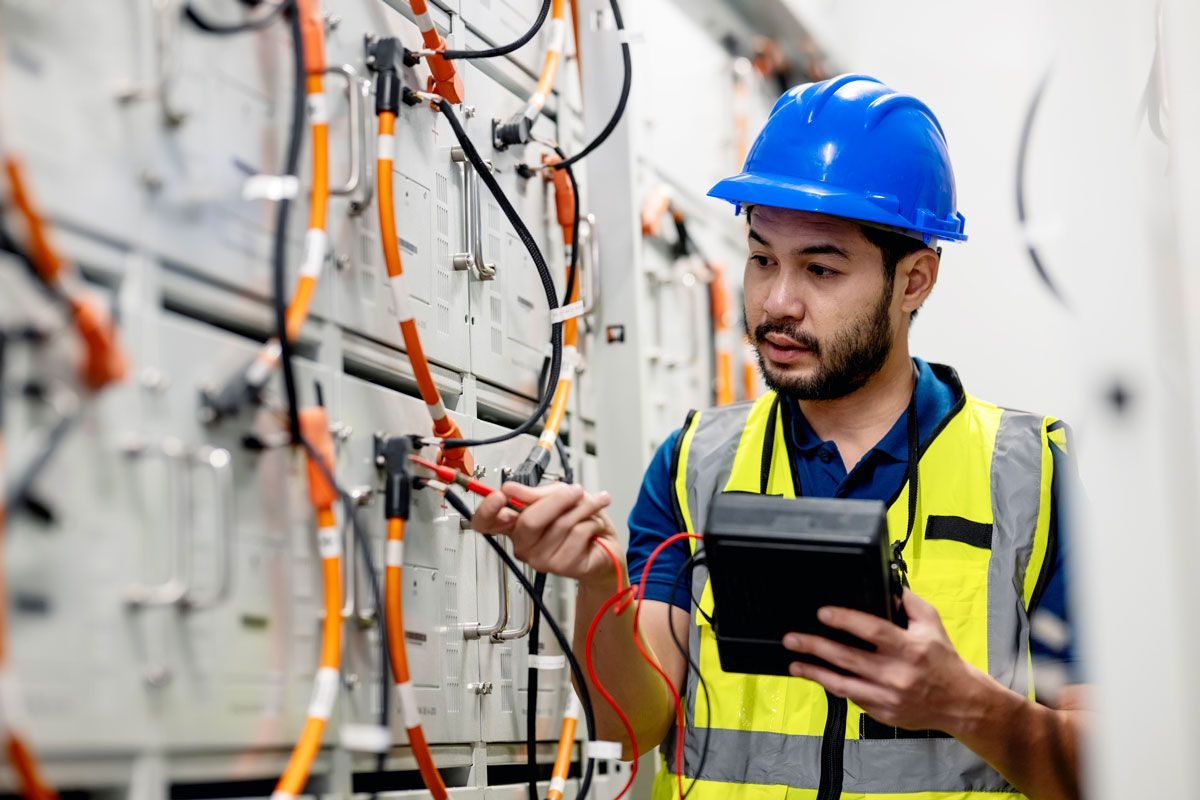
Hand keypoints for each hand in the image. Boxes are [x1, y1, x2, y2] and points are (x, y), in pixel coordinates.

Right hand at [472, 481, 621, 587]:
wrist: (606, 543)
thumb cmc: (580, 520)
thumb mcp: (558, 495)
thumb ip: (535, 493)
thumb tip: (511, 488)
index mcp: (515, 524)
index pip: (485, 523)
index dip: (487, 510)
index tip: (500, 495)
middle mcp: (523, 543)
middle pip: (529, 520)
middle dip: (558, 499)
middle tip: (576, 491)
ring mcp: (539, 558)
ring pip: (560, 524)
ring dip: (583, 508)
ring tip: (592, 506)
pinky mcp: (560, 566)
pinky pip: (577, 535)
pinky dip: (591, 522)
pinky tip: (593, 526)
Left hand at [782, 589, 986, 735]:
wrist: (960, 703)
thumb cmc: (943, 660)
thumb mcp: (931, 623)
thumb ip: (908, 602)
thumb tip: (886, 584)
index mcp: (910, 648)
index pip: (872, 631)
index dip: (845, 620)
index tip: (822, 612)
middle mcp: (897, 674)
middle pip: (848, 658)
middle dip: (816, 647)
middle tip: (792, 638)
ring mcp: (888, 697)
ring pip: (843, 684)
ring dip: (815, 672)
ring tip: (794, 662)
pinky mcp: (882, 713)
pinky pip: (851, 697)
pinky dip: (832, 686)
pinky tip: (816, 677)